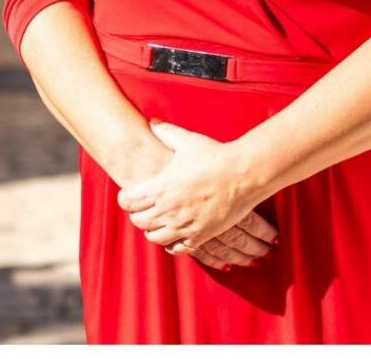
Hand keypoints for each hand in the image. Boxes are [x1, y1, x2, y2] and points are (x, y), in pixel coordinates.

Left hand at [118, 120, 269, 259]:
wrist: (245, 173)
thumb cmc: (216, 156)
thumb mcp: (188, 141)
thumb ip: (166, 132)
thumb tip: (152, 122)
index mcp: (160, 187)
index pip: (127, 201)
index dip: (126, 198)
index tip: (130, 194)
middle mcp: (168, 209)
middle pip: (137, 221)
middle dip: (138, 214)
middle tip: (144, 207)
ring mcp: (183, 225)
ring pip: (154, 237)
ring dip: (153, 230)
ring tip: (159, 221)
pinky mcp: (200, 235)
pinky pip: (177, 248)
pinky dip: (173, 243)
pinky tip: (176, 233)